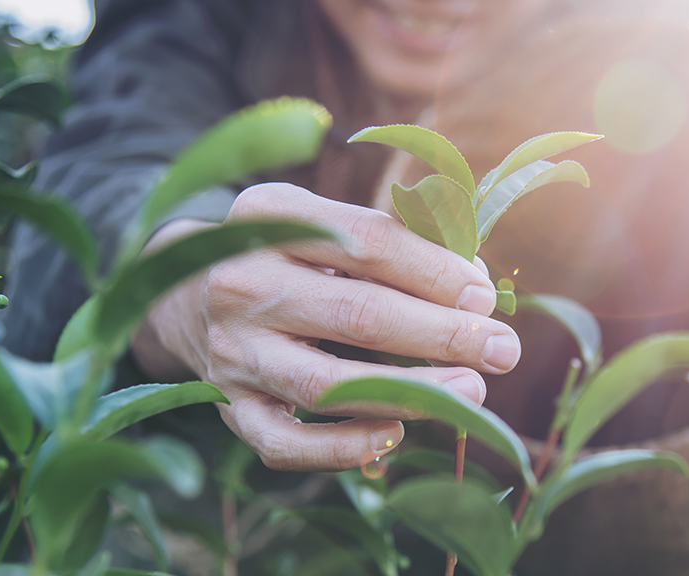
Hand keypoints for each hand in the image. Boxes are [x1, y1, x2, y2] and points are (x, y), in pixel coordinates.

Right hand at [131, 183, 520, 471]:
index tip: (485, 297)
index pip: (368, 242)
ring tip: (472, 393)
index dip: (436, 272)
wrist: (185, 294)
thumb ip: (396, 241)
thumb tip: (475, 287)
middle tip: (503, 350)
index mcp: (271, 215)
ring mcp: (230, 350)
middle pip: (357, 313)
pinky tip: (395, 436)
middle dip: (442, 333)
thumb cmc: (287, 256)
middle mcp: (242, 281)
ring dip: (409, 392)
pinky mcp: (226, 405)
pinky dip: (342, 447)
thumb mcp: (324, 221)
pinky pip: (284, 442)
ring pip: (327, 383)